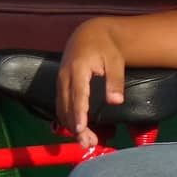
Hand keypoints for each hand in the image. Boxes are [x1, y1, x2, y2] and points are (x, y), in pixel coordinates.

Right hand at [57, 18, 126, 149]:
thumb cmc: (105, 46)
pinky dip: (67, 118)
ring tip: (86, 140)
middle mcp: (65, 76)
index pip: (78, 95)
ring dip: (71, 126)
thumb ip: (115, 81)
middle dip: (75, 127)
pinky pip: (60, 105)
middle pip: (66, 106)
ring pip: (61, 108)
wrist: (89, 33)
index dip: (78, 114)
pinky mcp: (60, 84)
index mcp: (79, 69)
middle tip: (89, 143)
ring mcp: (60, 81)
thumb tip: (116, 102)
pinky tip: (78, 129)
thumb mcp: (115, 60)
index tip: (81, 129)